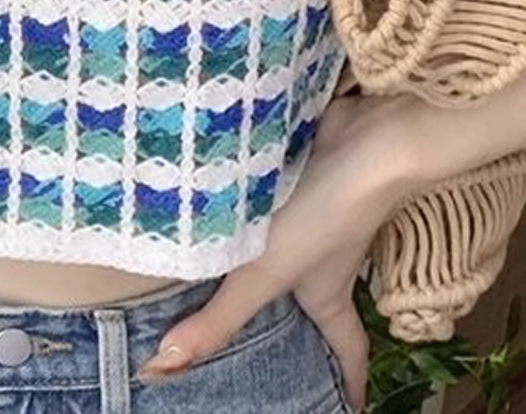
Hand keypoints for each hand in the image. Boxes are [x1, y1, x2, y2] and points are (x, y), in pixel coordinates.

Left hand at [132, 92, 416, 410]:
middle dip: (299, 321)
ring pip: (290, 249)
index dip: (350, 382)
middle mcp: (324, 259)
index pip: (347, 351)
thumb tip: (163, 370)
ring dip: (263, 256)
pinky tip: (213, 199)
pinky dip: (249, 203)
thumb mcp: (267, 273)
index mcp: (326, 294)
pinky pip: (271, 200)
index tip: (350, 408)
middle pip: (316, 302)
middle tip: (267, 339)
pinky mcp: (299, 175)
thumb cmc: (324, 216)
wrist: (362, 139)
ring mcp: (314, 214)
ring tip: (219, 267)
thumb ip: (220, 317)